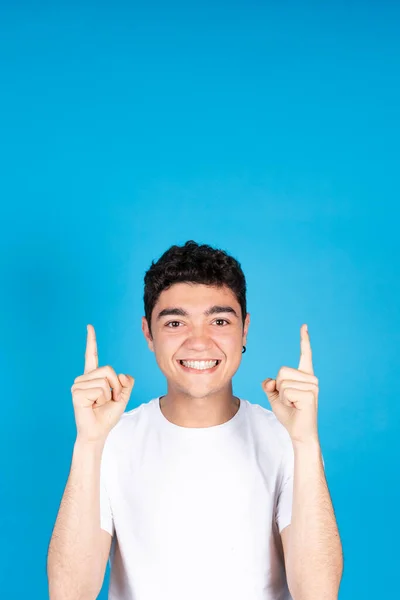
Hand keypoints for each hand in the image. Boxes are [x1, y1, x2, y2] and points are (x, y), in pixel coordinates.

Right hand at [71, 324, 134, 443]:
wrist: (98, 432)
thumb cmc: (107, 415)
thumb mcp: (123, 397)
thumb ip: (126, 383)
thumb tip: (123, 375)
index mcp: (93, 376)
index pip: (92, 355)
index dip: (91, 341)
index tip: (89, 326)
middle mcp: (84, 378)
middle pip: (108, 369)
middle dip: (116, 386)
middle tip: (108, 400)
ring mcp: (78, 384)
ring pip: (105, 380)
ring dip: (109, 395)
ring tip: (99, 404)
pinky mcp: (77, 392)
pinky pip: (100, 389)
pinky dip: (102, 399)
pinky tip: (93, 406)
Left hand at [262, 324, 318, 444]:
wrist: (299, 432)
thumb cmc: (289, 414)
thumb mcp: (275, 396)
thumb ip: (270, 385)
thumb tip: (270, 381)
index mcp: (304, 376)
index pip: (305, 354)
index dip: (304, 340)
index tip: (304, 326)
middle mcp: (311, 378)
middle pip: (282, 371)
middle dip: (279, 387)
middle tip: (290, 400)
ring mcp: (313, 386)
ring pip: (283, 381)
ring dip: (282, 396)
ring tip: (293, 404)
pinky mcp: (310, 394)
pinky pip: (286, 391)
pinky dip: (285, 401)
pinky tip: (296, 407)